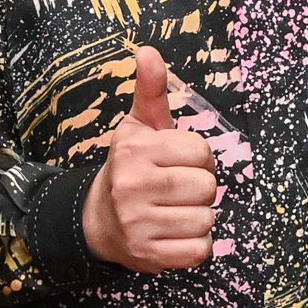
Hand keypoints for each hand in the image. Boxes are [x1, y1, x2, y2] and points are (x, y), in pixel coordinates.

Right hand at [82, 44, 219, 271]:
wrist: (99, 221)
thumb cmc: (131, 168)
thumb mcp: (139, 126)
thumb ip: (151, 90)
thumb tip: (149, 51)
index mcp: (134, 149)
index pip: (201, 151)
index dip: (198, 158)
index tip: (178, 162)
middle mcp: (132, 185)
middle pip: (207, 186)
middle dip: (200, 188)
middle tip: (177, 190)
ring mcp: (138, 224)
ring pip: (207, 219)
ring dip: (198, 217)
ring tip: (174, 211)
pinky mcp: (148, 256)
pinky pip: (200, 250)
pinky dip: (195, 245)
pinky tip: (174, 233)